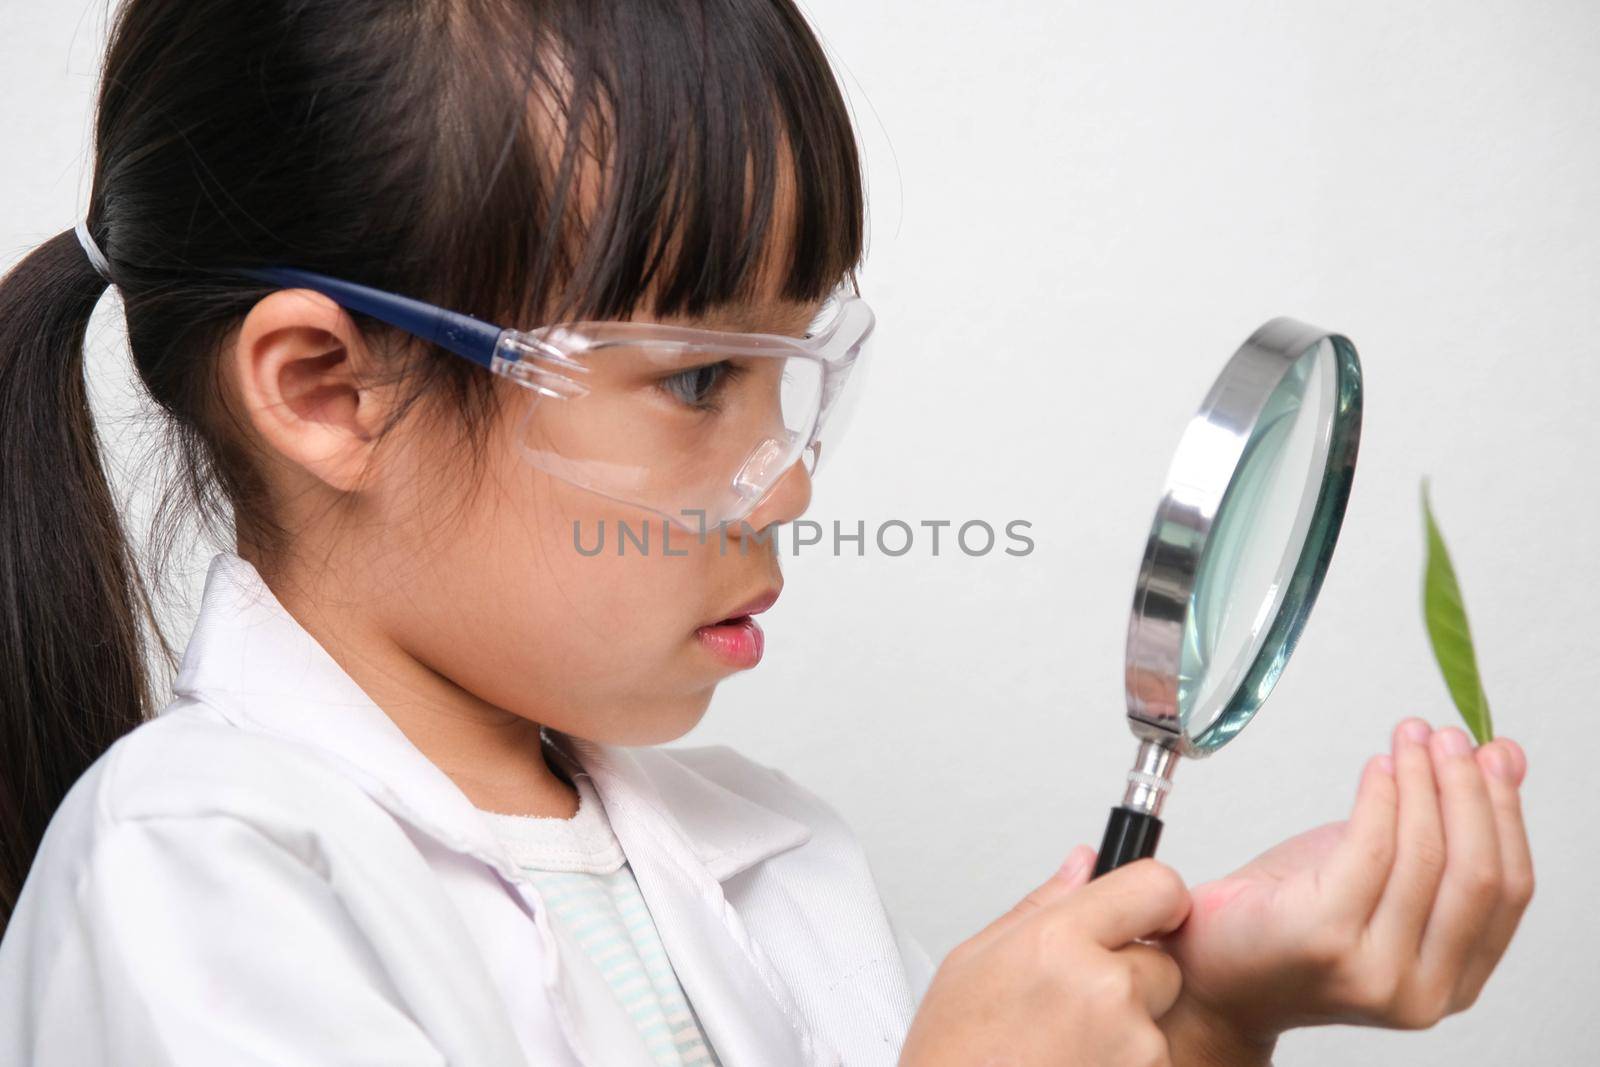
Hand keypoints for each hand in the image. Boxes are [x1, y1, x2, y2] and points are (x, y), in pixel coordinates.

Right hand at [900, 853, 1189, 1066]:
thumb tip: (1083, 865)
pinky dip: (1123, 1064)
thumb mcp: (972, 963)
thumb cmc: (956, 1057)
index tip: (1147, 912)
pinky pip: (1151, 1060)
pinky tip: (1074, 1066)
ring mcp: (1133, 1045)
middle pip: (1161, 960)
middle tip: (1077, 1003)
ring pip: (1155, 1017)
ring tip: (1064, 1046)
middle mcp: (1105, 990)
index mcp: (1058, 942)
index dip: (1155, 898)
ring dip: (1126, 1028)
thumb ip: (1041, 906)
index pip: (1156, 886)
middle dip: (1132, 975)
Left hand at [1160, 718, 1532, 1048]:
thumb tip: (1500, 757)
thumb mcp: (1382, 876)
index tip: (1495, 757)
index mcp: (1452, 983)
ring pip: (1426, 858)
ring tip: (1412, 738)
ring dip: (1423, 783)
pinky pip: (1369, 850)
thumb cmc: (1289, 921)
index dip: (1507, 815)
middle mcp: (1423, 992)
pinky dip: (1379, 798)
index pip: (1510, 891)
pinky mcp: (1323, 939)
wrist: (1211, 969)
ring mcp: (1375, 973)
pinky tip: (1377, 767)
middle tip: (1451, 738)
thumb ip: (1440, 831)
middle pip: (1477, 874)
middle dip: (1469, 792)